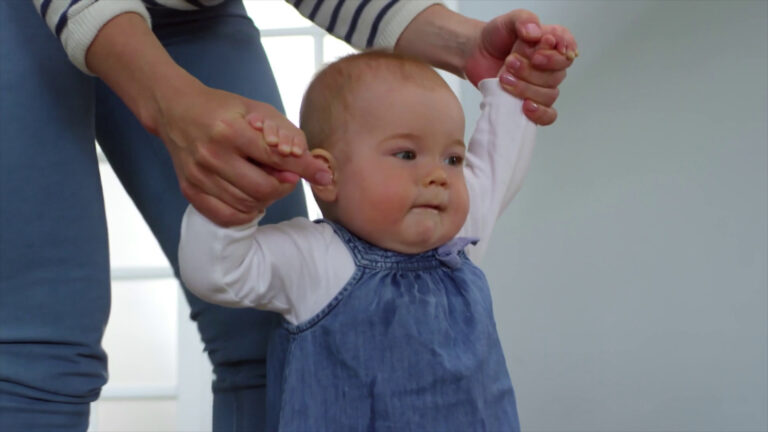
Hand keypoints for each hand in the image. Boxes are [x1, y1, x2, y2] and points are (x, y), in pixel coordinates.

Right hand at [156, 82, 329, 225]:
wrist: (176, 111)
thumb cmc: (224, 109)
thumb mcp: (258, 110)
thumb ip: (288, 136)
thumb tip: (314, 167)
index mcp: (230, 130)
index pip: (276, 157)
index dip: (303, 168)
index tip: (323, 175)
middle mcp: (211, 155)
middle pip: (264, 188)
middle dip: (283, 185)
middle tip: (285, 176)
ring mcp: (198, 176)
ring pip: (248, 204)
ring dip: (266, 198)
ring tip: (265, 181)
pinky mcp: (190, 190)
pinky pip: (227, 216)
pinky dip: (246, 212)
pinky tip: (250, 198)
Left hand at [464, 11, 576, 124]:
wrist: (475, 53)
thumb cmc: (495, 37)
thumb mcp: (508, 21)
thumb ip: (523, 21)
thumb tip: (535, 33)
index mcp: (552, 43)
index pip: (567, 53)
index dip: (553, 58)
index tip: (535, 56)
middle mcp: (551, 66)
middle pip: (556, 76)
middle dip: (531, 72)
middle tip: (509, 62)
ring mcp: (542, 86)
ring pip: (549, 95)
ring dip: (526, 89)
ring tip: (504, 78)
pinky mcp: (531, 103)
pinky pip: (547, 115)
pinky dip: (539, 113)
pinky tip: (524, 106)